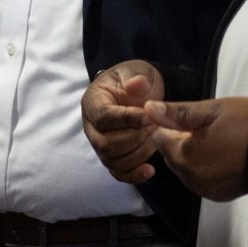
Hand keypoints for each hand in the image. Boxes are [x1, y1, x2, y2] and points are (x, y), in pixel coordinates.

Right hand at [82, 60, 167, 183]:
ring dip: (139, 153)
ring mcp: (99, 146)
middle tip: (155, 127)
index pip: (103, 117)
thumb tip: (137, 85)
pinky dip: (134, 175)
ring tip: (155, 137)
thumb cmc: (134, 81)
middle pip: (105, 144)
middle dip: (134, 138)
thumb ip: (135, 77)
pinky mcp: (111, 159)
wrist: (139, 94)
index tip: (149, 117)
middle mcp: (91, 128)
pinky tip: (150, 170)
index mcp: (93, 103)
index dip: (127, 119)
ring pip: (112, 160)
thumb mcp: (137, 71)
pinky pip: (118, 173)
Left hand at [143, 96, 247, 201]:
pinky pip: (200, 179)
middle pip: (172, 156)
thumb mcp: (212, 110)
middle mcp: (189, 178)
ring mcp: (204, 190)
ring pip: (185, 168)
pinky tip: (223, 155)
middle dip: (181, 141)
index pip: (160, 139)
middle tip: (208, 127)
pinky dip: (205, 168)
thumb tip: (148, 109)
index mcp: (184, 156)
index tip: (192, 117)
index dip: (172, 124)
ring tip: (217, 139)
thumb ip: (178, 112)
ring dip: (193, 155)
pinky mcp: (219, 196)